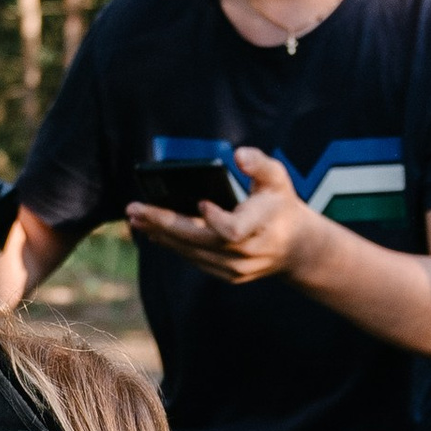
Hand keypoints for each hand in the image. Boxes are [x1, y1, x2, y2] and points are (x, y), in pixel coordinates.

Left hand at [124, 147, 308, 284]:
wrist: (295, 248)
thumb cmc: (280, 205)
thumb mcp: (277, 179)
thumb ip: (259, 164)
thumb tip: (238, 155)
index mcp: (260, 228)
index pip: (232, 231)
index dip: (215, 220)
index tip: (201, 202)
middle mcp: (246, 253)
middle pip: (198, 241)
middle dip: (164, 223)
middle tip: (135, 209)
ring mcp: (236, 268)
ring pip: (191, 252)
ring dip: (161, 235)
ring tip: (135, 218)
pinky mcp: (227, 275)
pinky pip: (194, 259)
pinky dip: (172, 245)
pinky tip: (153, 232)